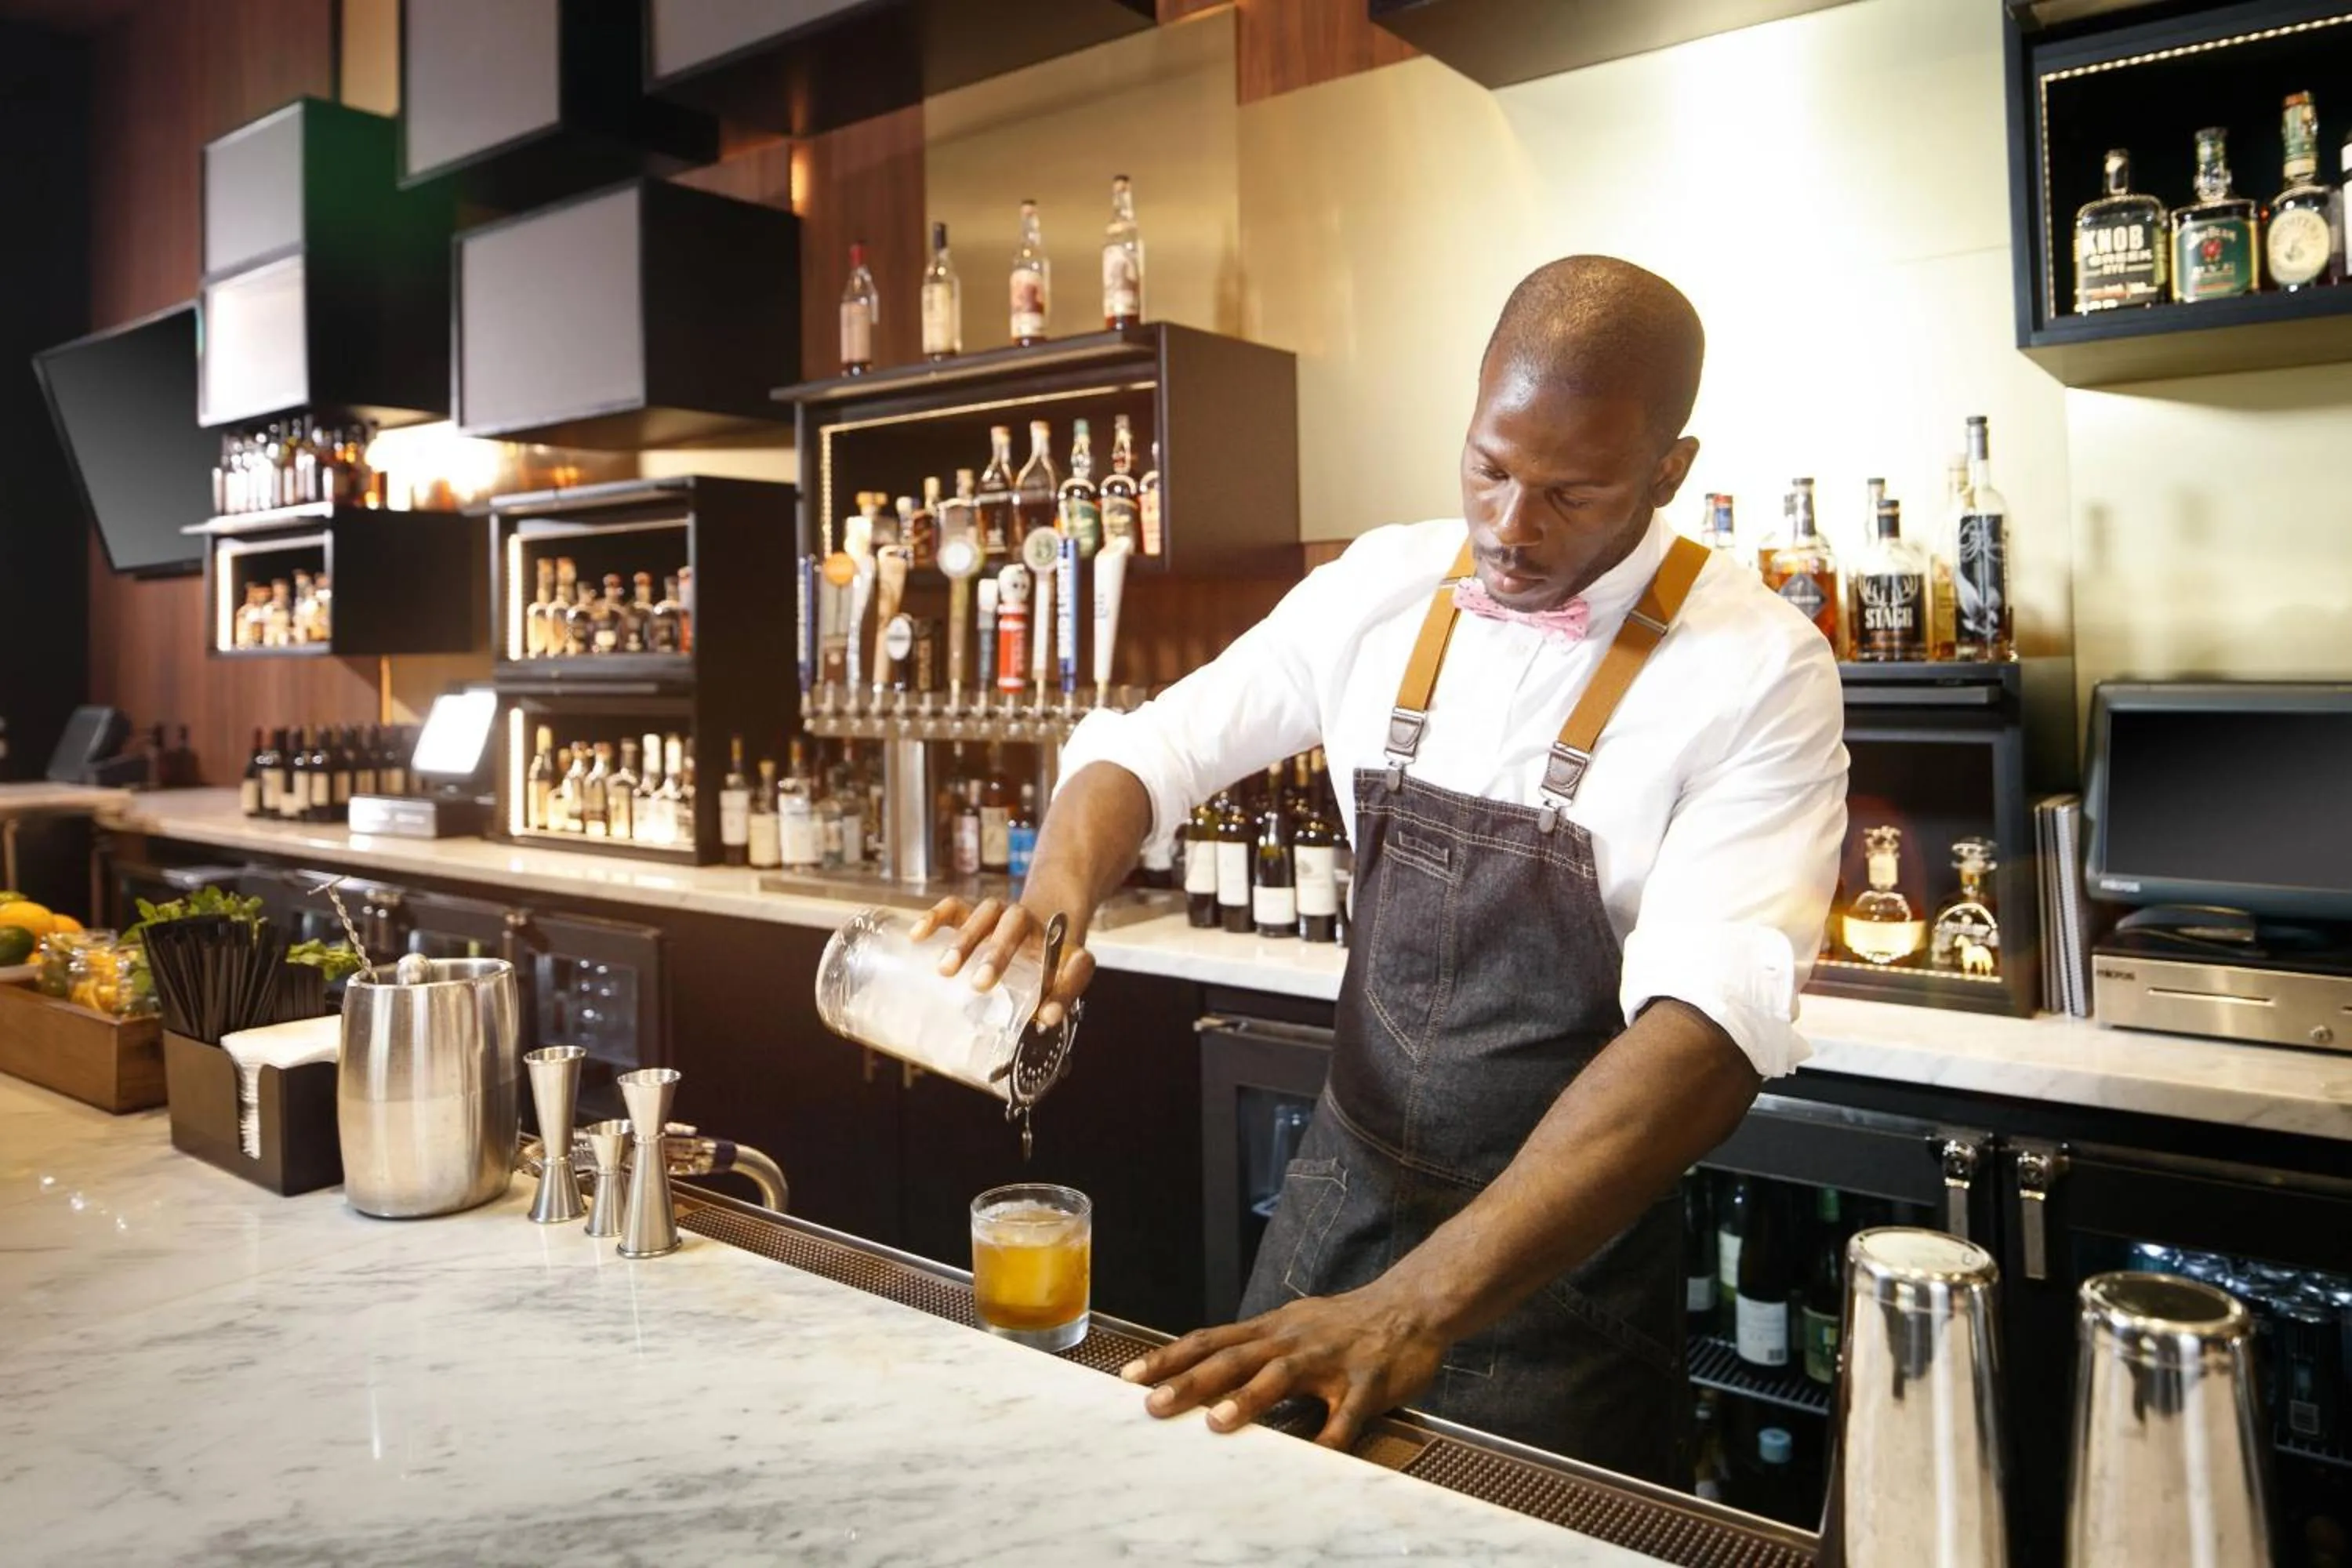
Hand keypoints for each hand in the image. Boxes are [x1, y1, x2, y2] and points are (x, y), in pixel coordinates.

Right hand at [910, 893, 1094, 1029]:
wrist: (1038, 928)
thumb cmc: (1047, 962)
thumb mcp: (1061, 980)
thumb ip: (1059, 998)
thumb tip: (1046, 1020)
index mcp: (1059, 943)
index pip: (1072, 959)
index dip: (1064, 987)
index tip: (1047, 1014)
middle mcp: (1029, 922)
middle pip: (1015, 924)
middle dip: (997, 954)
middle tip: (980, 984)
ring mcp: (999, 914)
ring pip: (984, 914)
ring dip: (965, 939)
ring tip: (945, 969)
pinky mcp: (973, 912)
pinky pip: (954, 908)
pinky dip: (936, 917)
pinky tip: (917, 935)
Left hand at [1117, 1286, 1447, 1450]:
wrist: (1412, 1306)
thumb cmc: (1346, 1324)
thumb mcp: (1293, 1327)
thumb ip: (1254, 1349)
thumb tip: (1205, 1370)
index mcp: (1271, 1331)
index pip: (1209, 1341)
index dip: (1169, 1358)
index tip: (1129, 1377)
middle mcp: (1292, 1342)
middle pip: (1233, 1359)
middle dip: (1190, 1382)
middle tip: (1154, 1404)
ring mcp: (1329, 1361)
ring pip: (1281, 1377)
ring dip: (1247, 1399)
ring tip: (1218, 1422)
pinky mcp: (1366, 1382)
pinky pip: (1345, 1414)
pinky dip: (1329, 1435)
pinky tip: (1315, 1456)